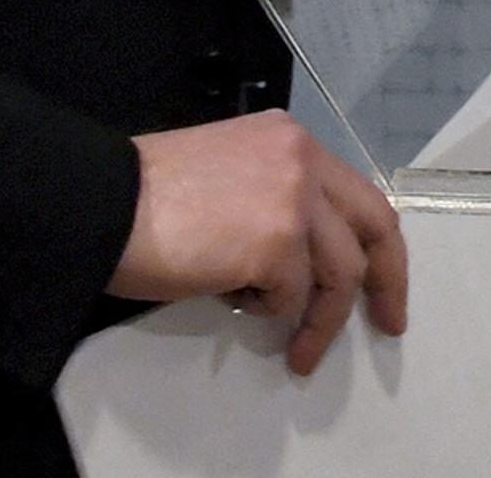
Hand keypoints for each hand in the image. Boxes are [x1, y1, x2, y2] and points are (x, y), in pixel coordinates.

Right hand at [108, 109, 408, 374]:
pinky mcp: (278, 244)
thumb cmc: (145, 197)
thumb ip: (272, 196)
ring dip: (320, 321)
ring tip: (299, 352)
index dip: (375, 242)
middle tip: (387, 323)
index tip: (379, 279)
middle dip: (388, 281)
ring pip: (339, 273)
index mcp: (288, 139)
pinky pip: (292, 296)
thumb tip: (296, 255)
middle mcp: (302, 160)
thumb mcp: (227, 173)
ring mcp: (294, 200)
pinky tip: (230, 298)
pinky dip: (267, 310)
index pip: (356, 193)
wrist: (102, 206)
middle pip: (374, 227)